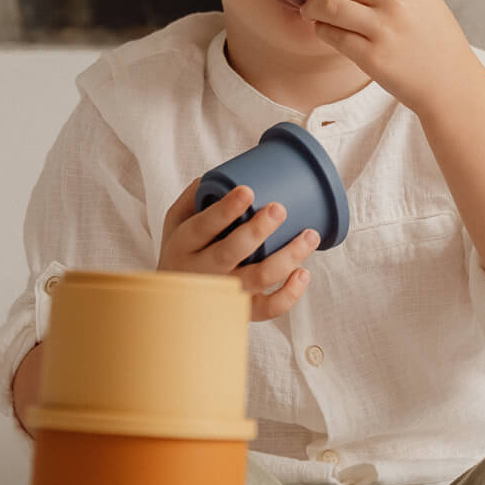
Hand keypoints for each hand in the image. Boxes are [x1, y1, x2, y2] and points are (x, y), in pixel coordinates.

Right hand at [157, 175, 317, 321]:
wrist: (174, 302)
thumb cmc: (181, 252)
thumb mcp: (175, 222)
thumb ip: (194, 197)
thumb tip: (221, 174)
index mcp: (184, 245)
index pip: (203, 226)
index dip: (225, 209)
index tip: (247, 191)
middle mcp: (204, 271)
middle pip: (231, 251)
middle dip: (258, 230)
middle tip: (279, 209)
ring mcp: (225, 293)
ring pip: (259, 278)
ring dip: (288, 256)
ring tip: (310, 235)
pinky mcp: (243, 311)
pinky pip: (269, 308)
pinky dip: (290, 294)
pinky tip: (303, 273)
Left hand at [292, 0, 477, 116]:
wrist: (450, 83)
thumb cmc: (436, 39)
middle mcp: (396, 2)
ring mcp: (383, 30)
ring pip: (331, 7)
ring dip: (311, 4)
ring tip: (305, 6)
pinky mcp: (372, 57)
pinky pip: (333, 36)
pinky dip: (321, 30)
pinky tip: (321, 28)